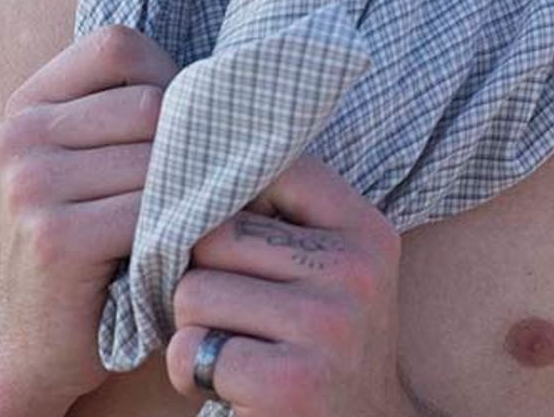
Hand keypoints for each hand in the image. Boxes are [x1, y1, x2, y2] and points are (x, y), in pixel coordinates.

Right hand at [0, 24, 178, 408]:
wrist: (36, 340)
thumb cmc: (90, 236)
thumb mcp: (96, 157)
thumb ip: (133, 105)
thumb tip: (230, 72)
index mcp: (27, 103)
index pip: (118, 45)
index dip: (165, 76)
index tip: (177, 124)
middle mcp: (18, 134)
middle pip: (148, 102)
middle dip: (187, 141)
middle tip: (200, 180)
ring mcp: (30, 185)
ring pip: (157, 157)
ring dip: (188, 188)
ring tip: (192, 213)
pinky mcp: (54, 237)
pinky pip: (150, 210)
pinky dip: (178, 228)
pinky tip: (177, 247)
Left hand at [166, 155, 405, 416]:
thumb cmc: (325, 345)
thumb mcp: (333, 272)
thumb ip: (285, 219)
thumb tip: (190, 167)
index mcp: (365, 230)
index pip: (272, 171)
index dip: (229, 197)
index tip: (226, 235)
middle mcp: (354, 272)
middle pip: (216, 235)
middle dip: (201, 275)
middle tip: (227, 311)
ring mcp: (326, 328)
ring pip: (194, 291)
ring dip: (190, 327)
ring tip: (227, 346)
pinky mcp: (290, 386)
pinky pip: (192, 349)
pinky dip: (188, 371)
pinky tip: (221, 382)